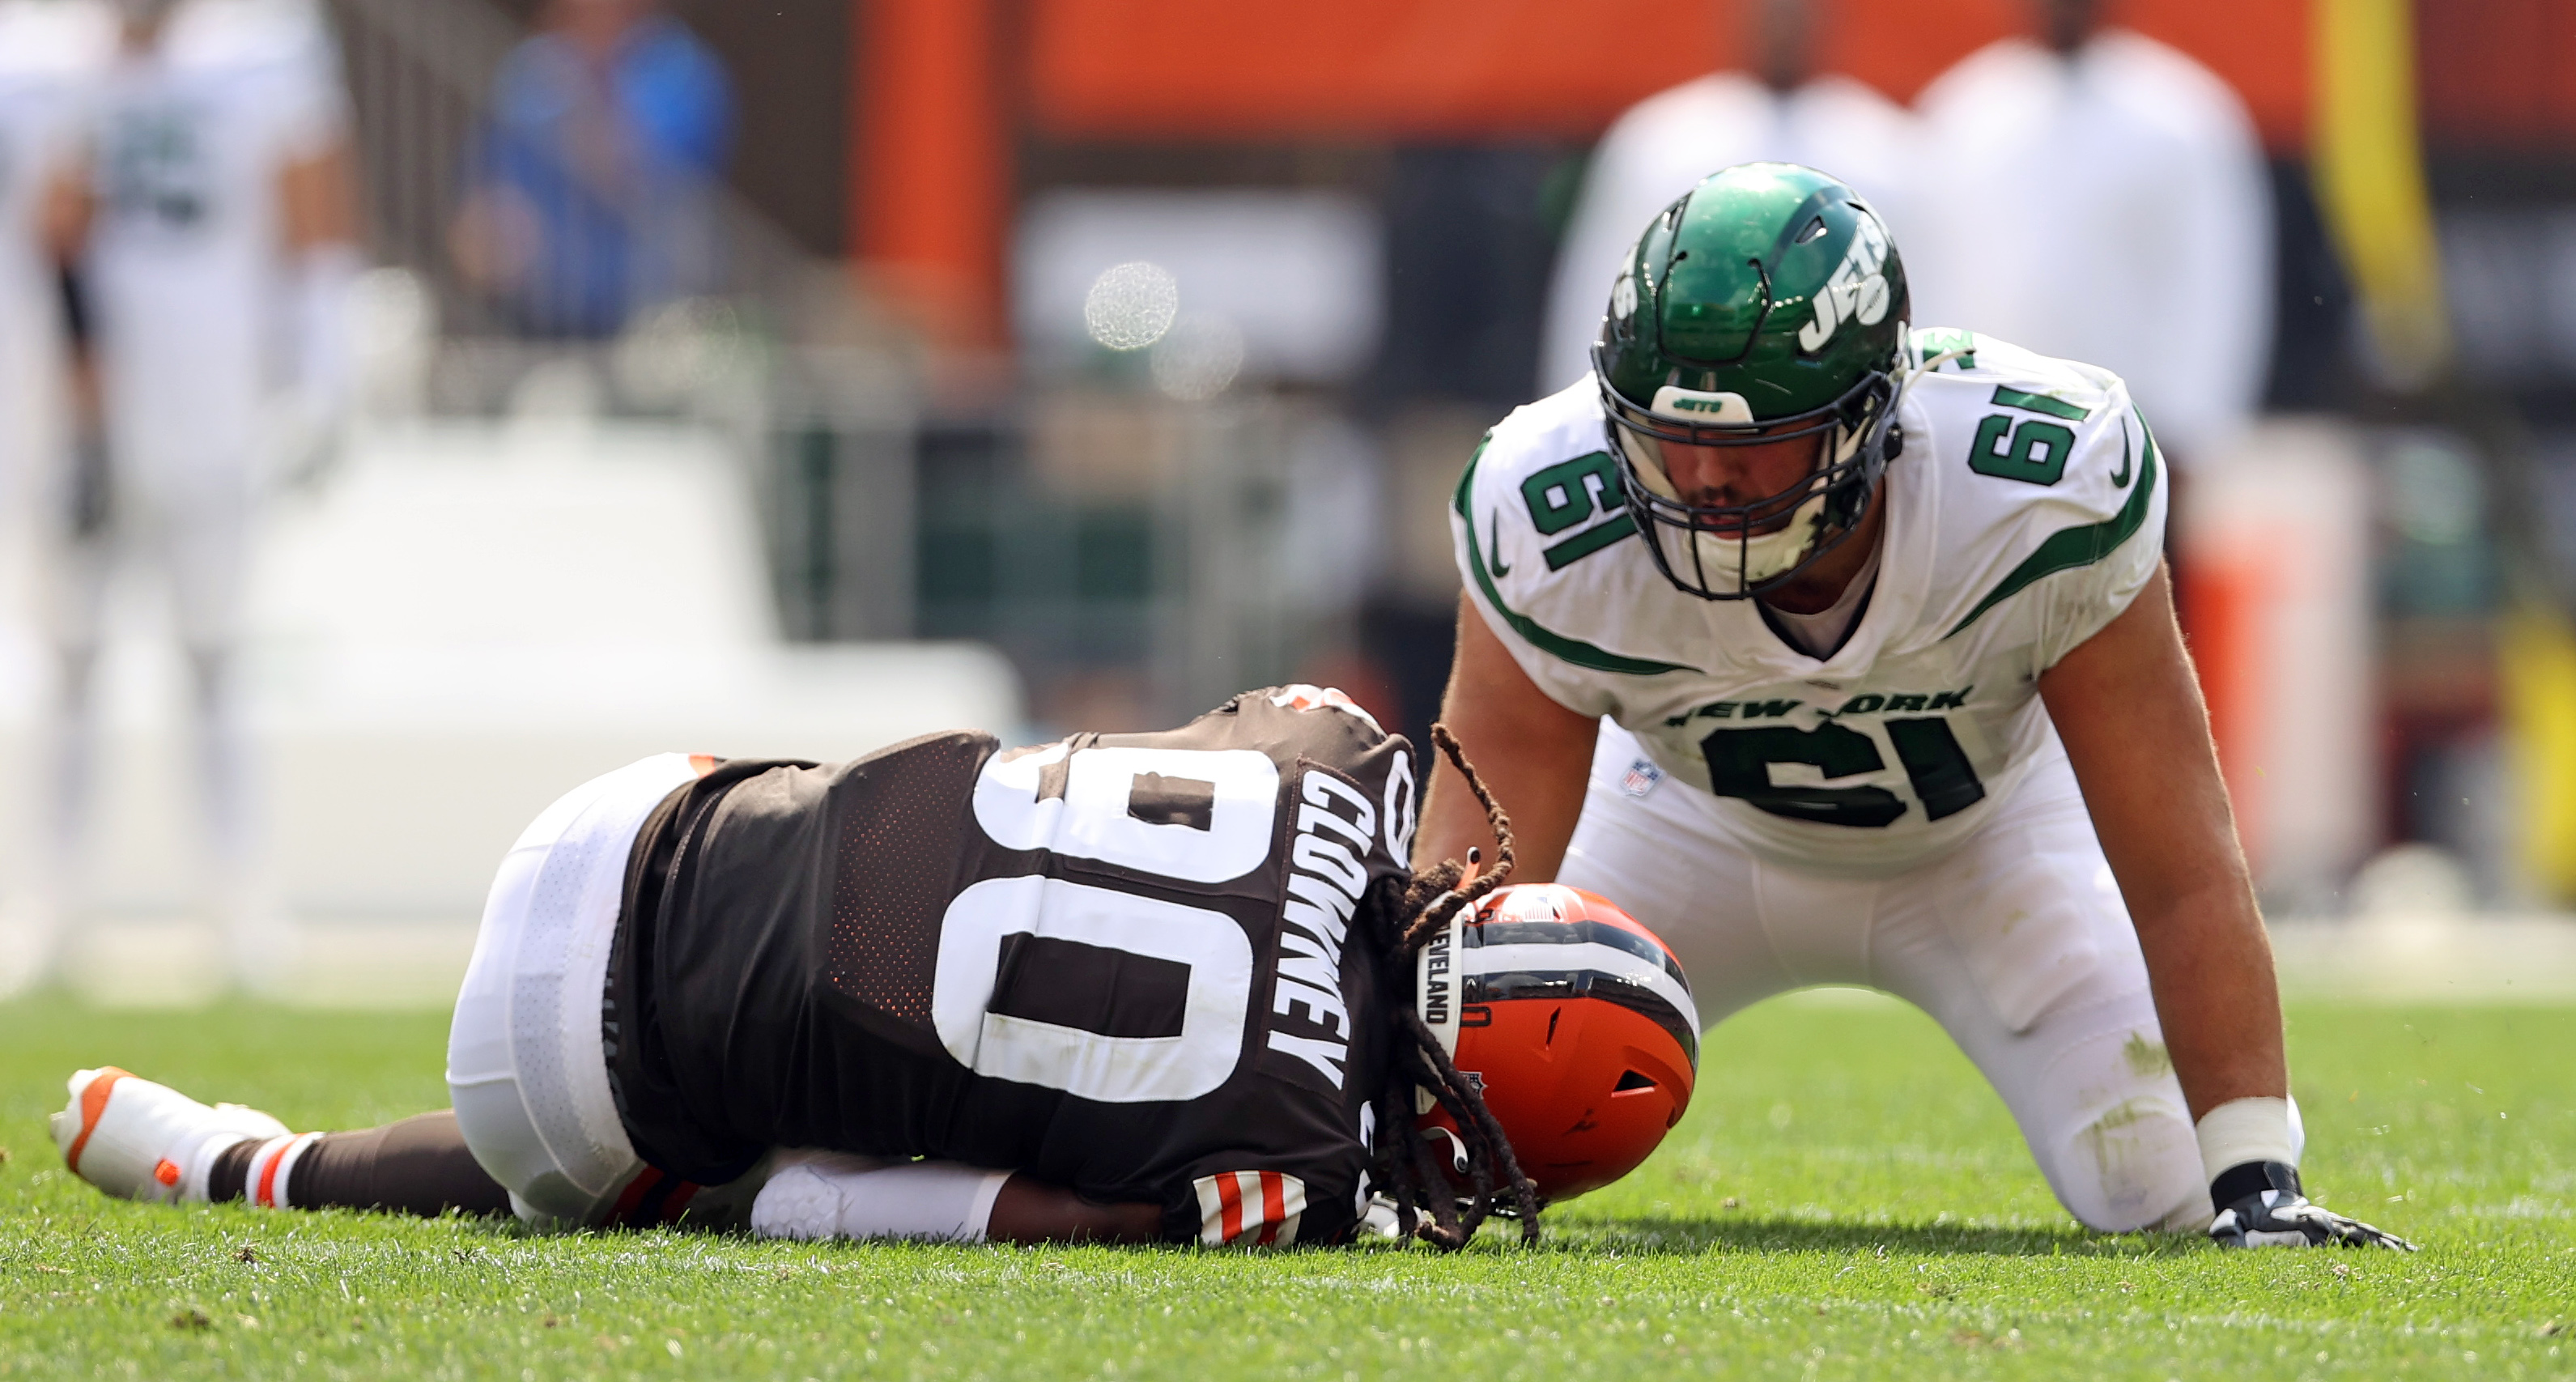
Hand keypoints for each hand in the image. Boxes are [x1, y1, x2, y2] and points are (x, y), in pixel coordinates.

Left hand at [2207, 1162, 2413, 1250]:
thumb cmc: (2248, 1214)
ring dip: (2387, 1244)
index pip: (2325, 1235)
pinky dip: (2383, 1243)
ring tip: (2413, 1254)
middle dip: (2376, 1243)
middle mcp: (2323, 1221)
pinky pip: (2364, 1235)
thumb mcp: (2234, 1222)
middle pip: (2354, 1232)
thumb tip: (2221, 1234)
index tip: (2356, 1249)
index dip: (2339, 1242)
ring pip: (2364, 1233)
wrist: (2259, 1196)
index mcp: (2303, 1223)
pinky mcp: (2338, 1227)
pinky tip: (2404, 1252)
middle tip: (2403, 1254)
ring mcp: (2333, 1223)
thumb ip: (2229, 1229)